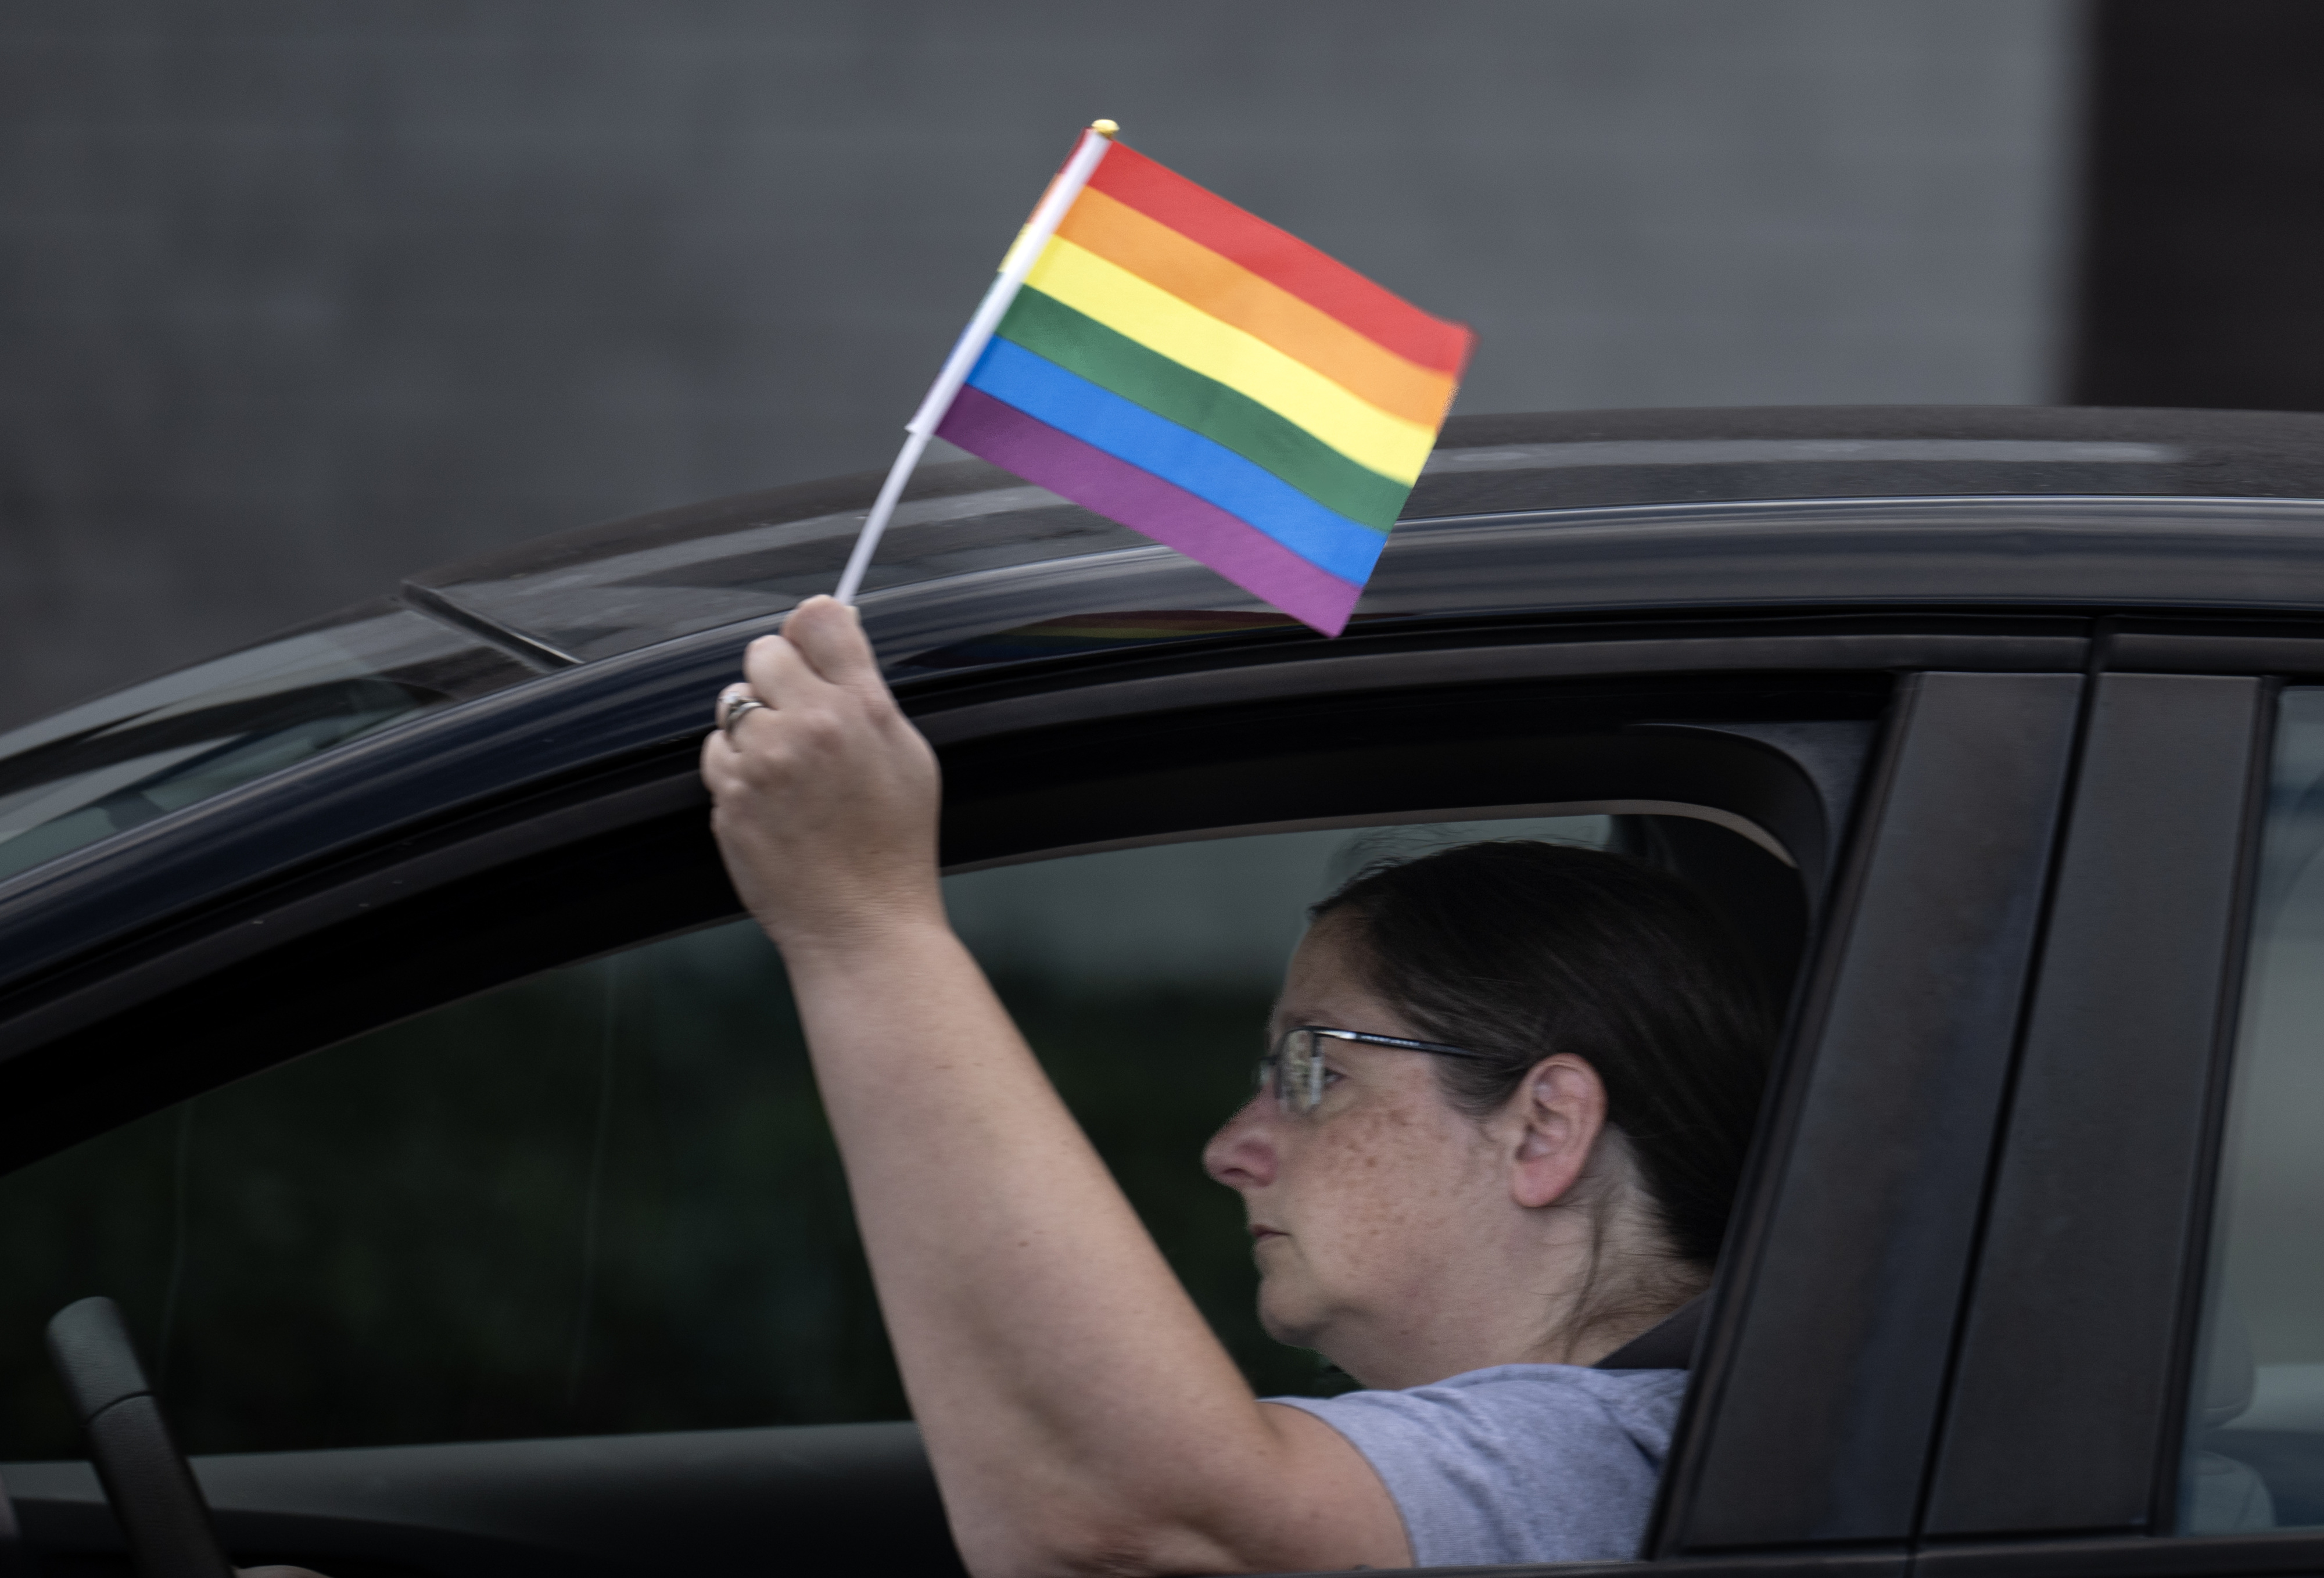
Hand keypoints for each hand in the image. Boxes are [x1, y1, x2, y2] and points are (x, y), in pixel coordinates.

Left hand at [700, 596, 944, 957]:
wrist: (863, 924)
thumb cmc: (891, 844)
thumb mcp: (906, 756)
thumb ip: (864, 688)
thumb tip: (831, 625)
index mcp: (860, 709)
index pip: (820, 621)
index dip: (811, 631)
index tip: (810, 649)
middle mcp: (809, 727)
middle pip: (764, 652)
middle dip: (776, 680)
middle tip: (799, 721)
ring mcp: (763, 763)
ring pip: (732, 706)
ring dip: (751, 728)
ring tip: (788, 773)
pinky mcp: (729, 799)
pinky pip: (716, 757)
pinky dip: (736, 772)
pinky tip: (771, 804)